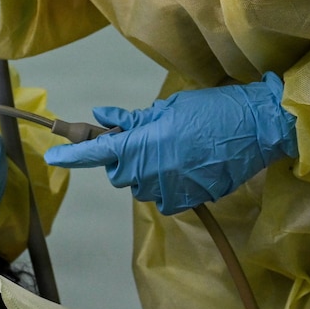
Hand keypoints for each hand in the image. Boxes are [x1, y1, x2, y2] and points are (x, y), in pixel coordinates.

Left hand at [44, 72, 297, 213]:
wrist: (257, 130)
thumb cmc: (213, 111)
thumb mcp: (170, 108)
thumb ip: (134, 119)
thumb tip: (104, 117)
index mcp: (145, 145)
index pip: (100, 152)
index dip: (74, 155)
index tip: (53, 157)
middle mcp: (153, 173)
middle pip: (119, 172)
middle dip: (123, 157)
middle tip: (144, 136)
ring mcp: (172, 191)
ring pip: (141, 185)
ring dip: (146, 169)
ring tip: (172, 147)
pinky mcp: (189, 200)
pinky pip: (163, 195)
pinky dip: (166, 181)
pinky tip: (185, 164)